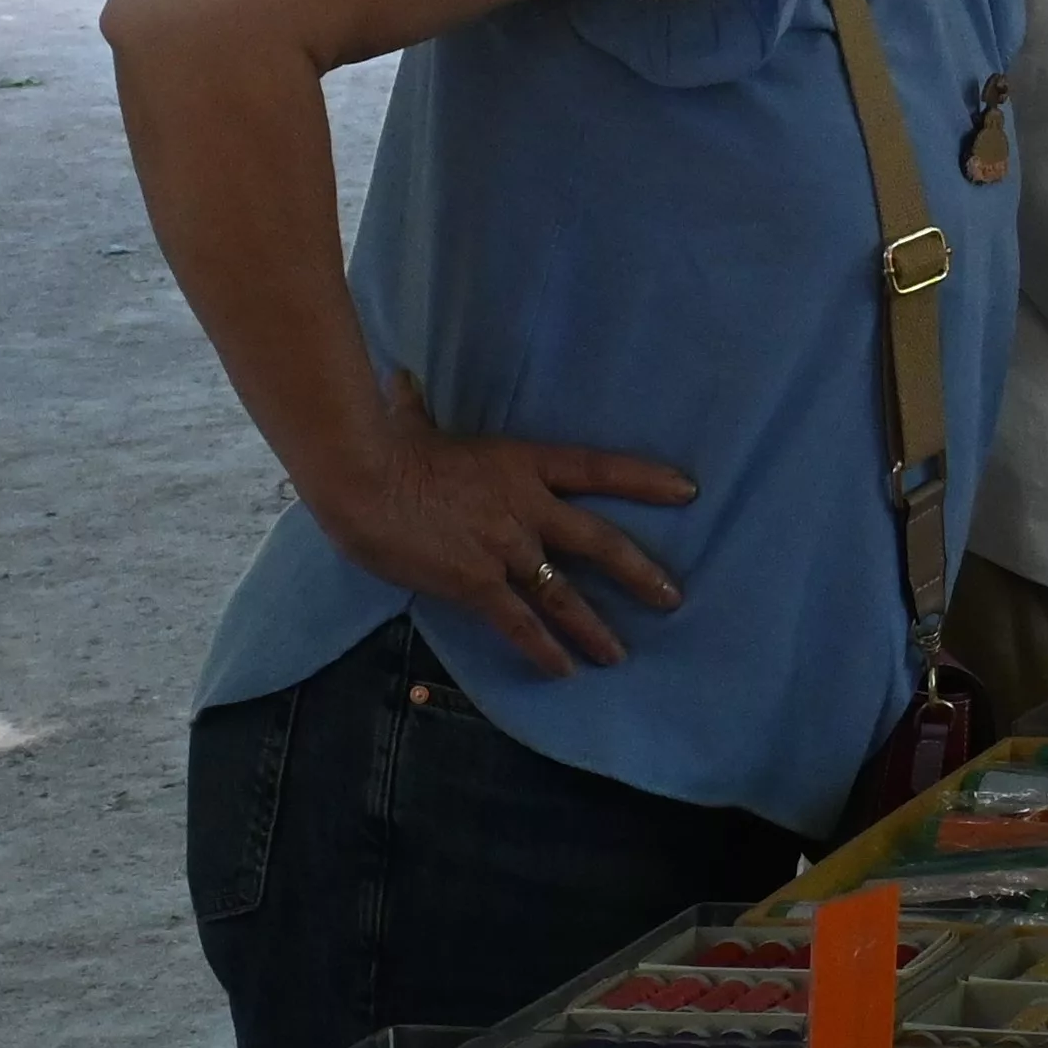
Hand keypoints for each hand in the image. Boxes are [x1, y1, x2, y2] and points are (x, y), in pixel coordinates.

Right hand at [310, 371, 691, 675]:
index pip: (598, 469)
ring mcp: (506, 547)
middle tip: (672, 598)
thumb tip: (400, 378)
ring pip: (564, 593)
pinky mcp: (476, 582)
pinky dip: (543, 649)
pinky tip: (564, 670)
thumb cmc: (382, 447)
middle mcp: (527, 508)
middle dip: (639, 572)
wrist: (360, 479)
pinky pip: (518, 622)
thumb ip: (415, 406)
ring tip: (620, 655)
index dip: (645, 480)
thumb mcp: (411, 423)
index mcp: (521, 463)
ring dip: (594, 627)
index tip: (687, 490)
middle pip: (599, 541)